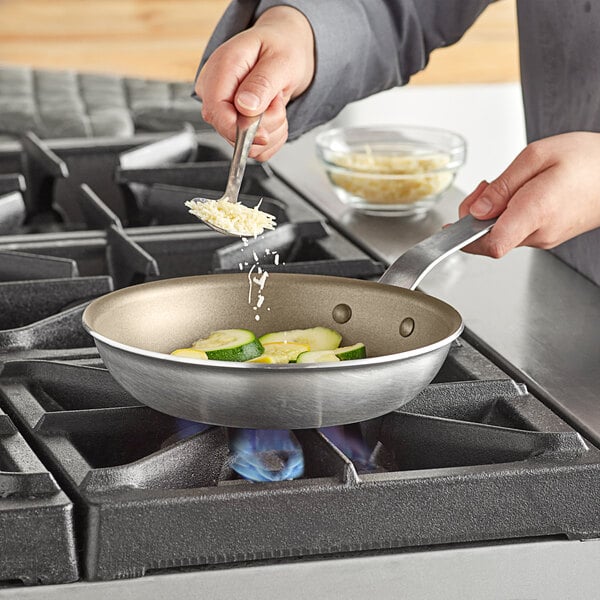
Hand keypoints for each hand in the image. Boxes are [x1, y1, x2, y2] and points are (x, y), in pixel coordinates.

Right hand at [195, 6, 314, 160]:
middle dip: (263, 127)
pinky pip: (254, 148)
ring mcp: (224, 110)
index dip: (237, 129)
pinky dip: (272, 138)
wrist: (286, 47)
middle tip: (277, 100)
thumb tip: (244, 106)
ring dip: (271, 132)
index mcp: (221, 68)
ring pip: (245, 144)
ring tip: (276, 103)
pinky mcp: (235, 124)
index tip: (263, 134)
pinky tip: (275, 116)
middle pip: (229, 130)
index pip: (216, 110)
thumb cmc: (282, 47)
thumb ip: (262, 83)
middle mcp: (217, 90)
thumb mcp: (281, 60)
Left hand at [459, 132, 599, 256]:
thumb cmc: (588, 160)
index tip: (451, 226)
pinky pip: (514, 231)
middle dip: (473, 216)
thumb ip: (503, 185)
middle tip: (483, 187)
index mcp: (536, 211)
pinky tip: (516, 195)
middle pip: (489, 239)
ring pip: (500, 235)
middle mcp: (539, 232)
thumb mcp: (538, 156)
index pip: (491, 244)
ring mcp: (544, 238)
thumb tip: (476, 210)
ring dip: (490, 214)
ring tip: (503, 186)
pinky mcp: (546, 237)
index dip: (465, 238)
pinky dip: (505, 216)